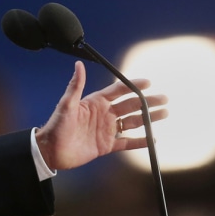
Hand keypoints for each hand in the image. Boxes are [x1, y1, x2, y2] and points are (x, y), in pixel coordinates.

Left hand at [35, 61, 167, 170]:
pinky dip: (140, 141)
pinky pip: (127, 143)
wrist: (50, 151)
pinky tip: (153, 139)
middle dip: (147, 102)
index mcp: (96, 102)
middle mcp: (103, 114)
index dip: (133, 86)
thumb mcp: (66, 104)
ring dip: (148, 118)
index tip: (148, 82)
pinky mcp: (106, 146)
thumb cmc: (56, 126)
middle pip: (130, 105)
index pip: (119, 91)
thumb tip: (78, 64)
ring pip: (132, 122)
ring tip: (164, 114)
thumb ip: (75, 85)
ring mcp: (106, 130)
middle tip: (163, 98)